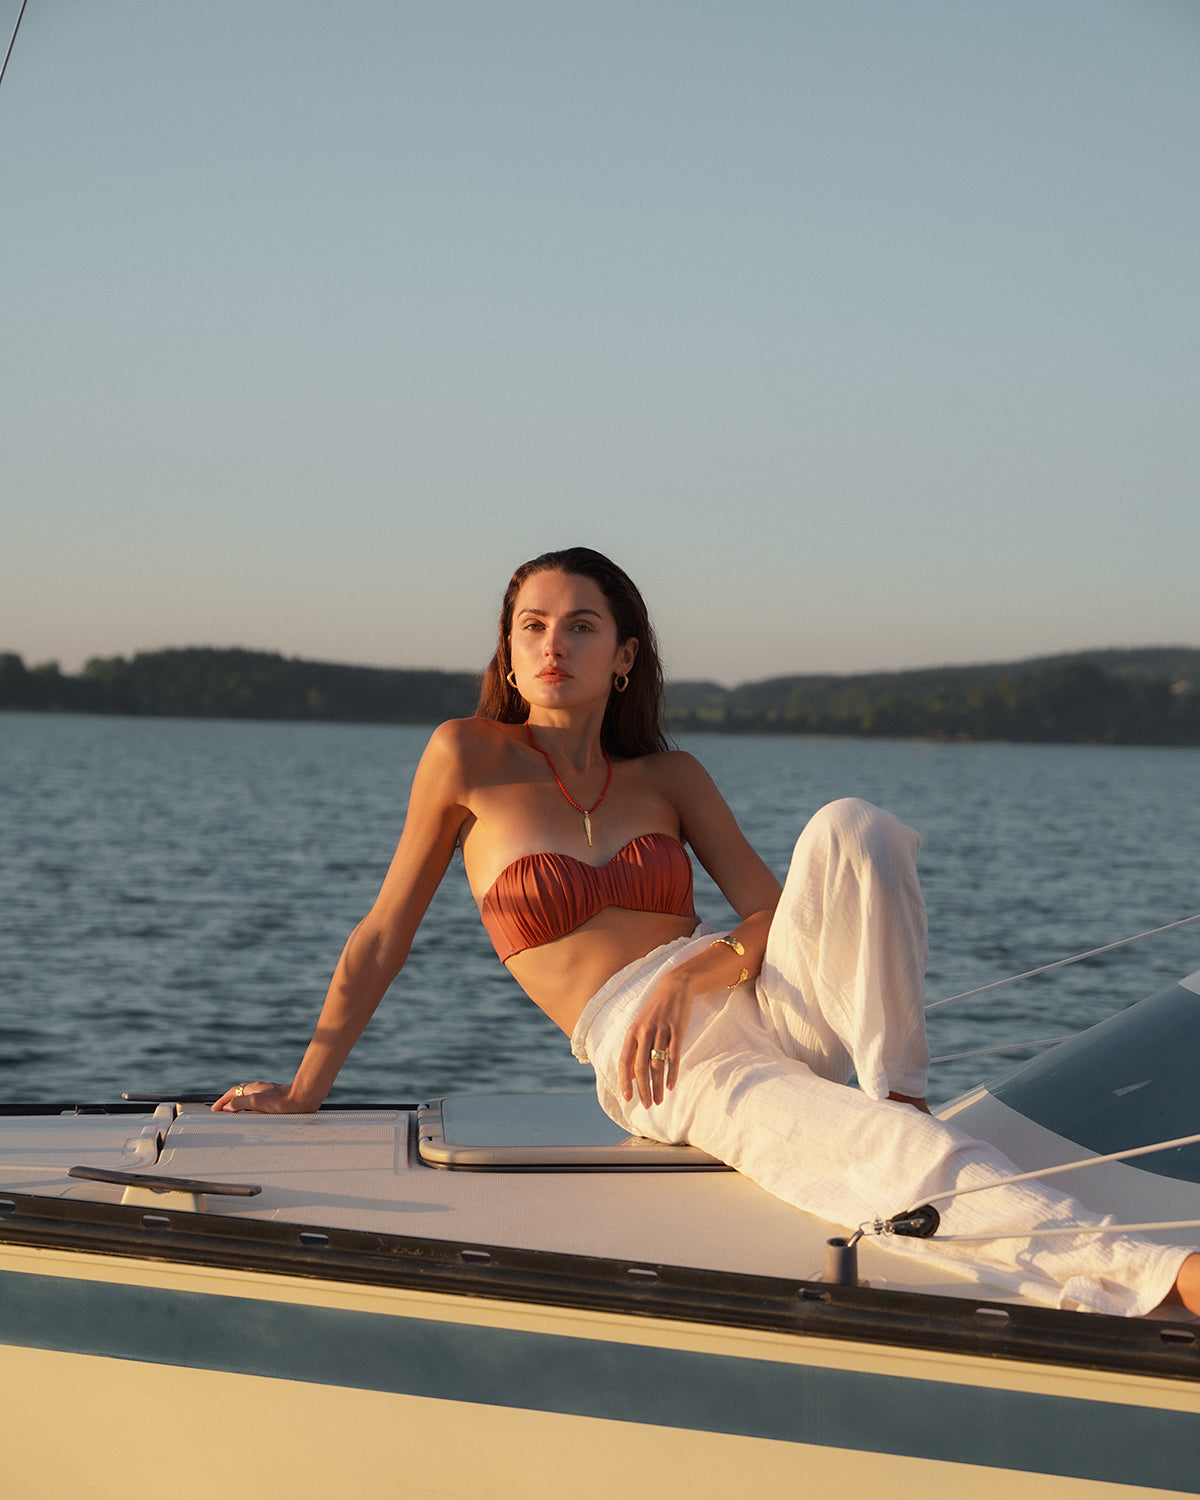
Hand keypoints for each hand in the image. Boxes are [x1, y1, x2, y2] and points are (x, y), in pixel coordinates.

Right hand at [211, 1081, 305, 1113]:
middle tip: (221, 1112)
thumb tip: (228, 1107)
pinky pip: (259, 1104)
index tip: (214, 1110)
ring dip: (240, 1105)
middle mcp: (261, 1090)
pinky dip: (251, 1109)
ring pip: (250, 1098)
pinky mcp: (277, 1101)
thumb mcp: (257, 1102)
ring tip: (234, 1115)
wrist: (304, 1099)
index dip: (222, 1101)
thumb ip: (241, 1102)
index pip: (233, 1092)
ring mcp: (269, 1094)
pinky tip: (254, 1116)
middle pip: (241, 1094)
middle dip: (229, 1102)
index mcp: (254, 1089)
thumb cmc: (282, 1101)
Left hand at [618, 971, 692, 1108]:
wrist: (674, 988)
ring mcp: (661, 1031)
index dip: (625, 1082)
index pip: (624, 1062)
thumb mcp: (641, 1027)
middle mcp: (644, 1033)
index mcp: (632, 1033)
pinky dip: (672, 1073)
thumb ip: (635, 1049)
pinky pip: (673, 1056)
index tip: (627, 1099)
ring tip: (658, 1101)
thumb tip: (631, 1075)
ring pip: (657, 1065)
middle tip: (646, 1106)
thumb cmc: (656, 1012)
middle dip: (642, 1089)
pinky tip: (671, 1086)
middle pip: (640, 1067)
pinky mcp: (677, 1030)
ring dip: (657, 1086)